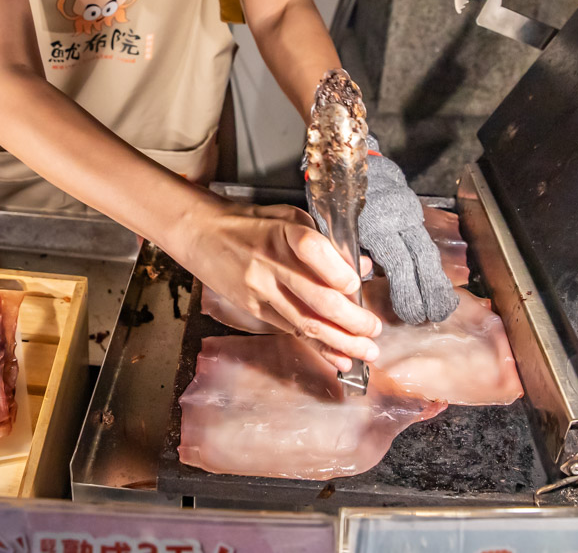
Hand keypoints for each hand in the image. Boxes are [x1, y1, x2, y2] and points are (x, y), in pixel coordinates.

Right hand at [174, 197, 381, 371]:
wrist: (202, 234)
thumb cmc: (250, 223)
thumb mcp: (287, 218)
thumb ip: (324, 241)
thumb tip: (362, 267)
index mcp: (282, 231)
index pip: (312, 249)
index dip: (337, 270)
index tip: (356, 286)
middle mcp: (270, 263)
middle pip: (316, 297)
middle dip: (352, 319)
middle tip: (374, 330)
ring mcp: (260, 289)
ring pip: (306, 322)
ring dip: (341, 341)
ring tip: (367, 352)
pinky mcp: (254, 309)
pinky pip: (291, 330)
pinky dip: (319, 347)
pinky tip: (339, 358)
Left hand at [309, 136, 458, 324]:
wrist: (349, 157)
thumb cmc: (335, 193)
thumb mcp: (333, 223)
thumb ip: (346, 252)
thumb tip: (356, 285)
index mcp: (376, 223)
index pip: (398, 263)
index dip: (407, 290)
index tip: (409, 313)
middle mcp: (398, 218)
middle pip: (421, 259)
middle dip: (431, 290)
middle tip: (435, 315)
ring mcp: (408, 214)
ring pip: (427, 251)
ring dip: (435, 280)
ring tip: (442, 306)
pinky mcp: (413, 212)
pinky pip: (423, 241)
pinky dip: (430, 264)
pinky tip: (435, 283)